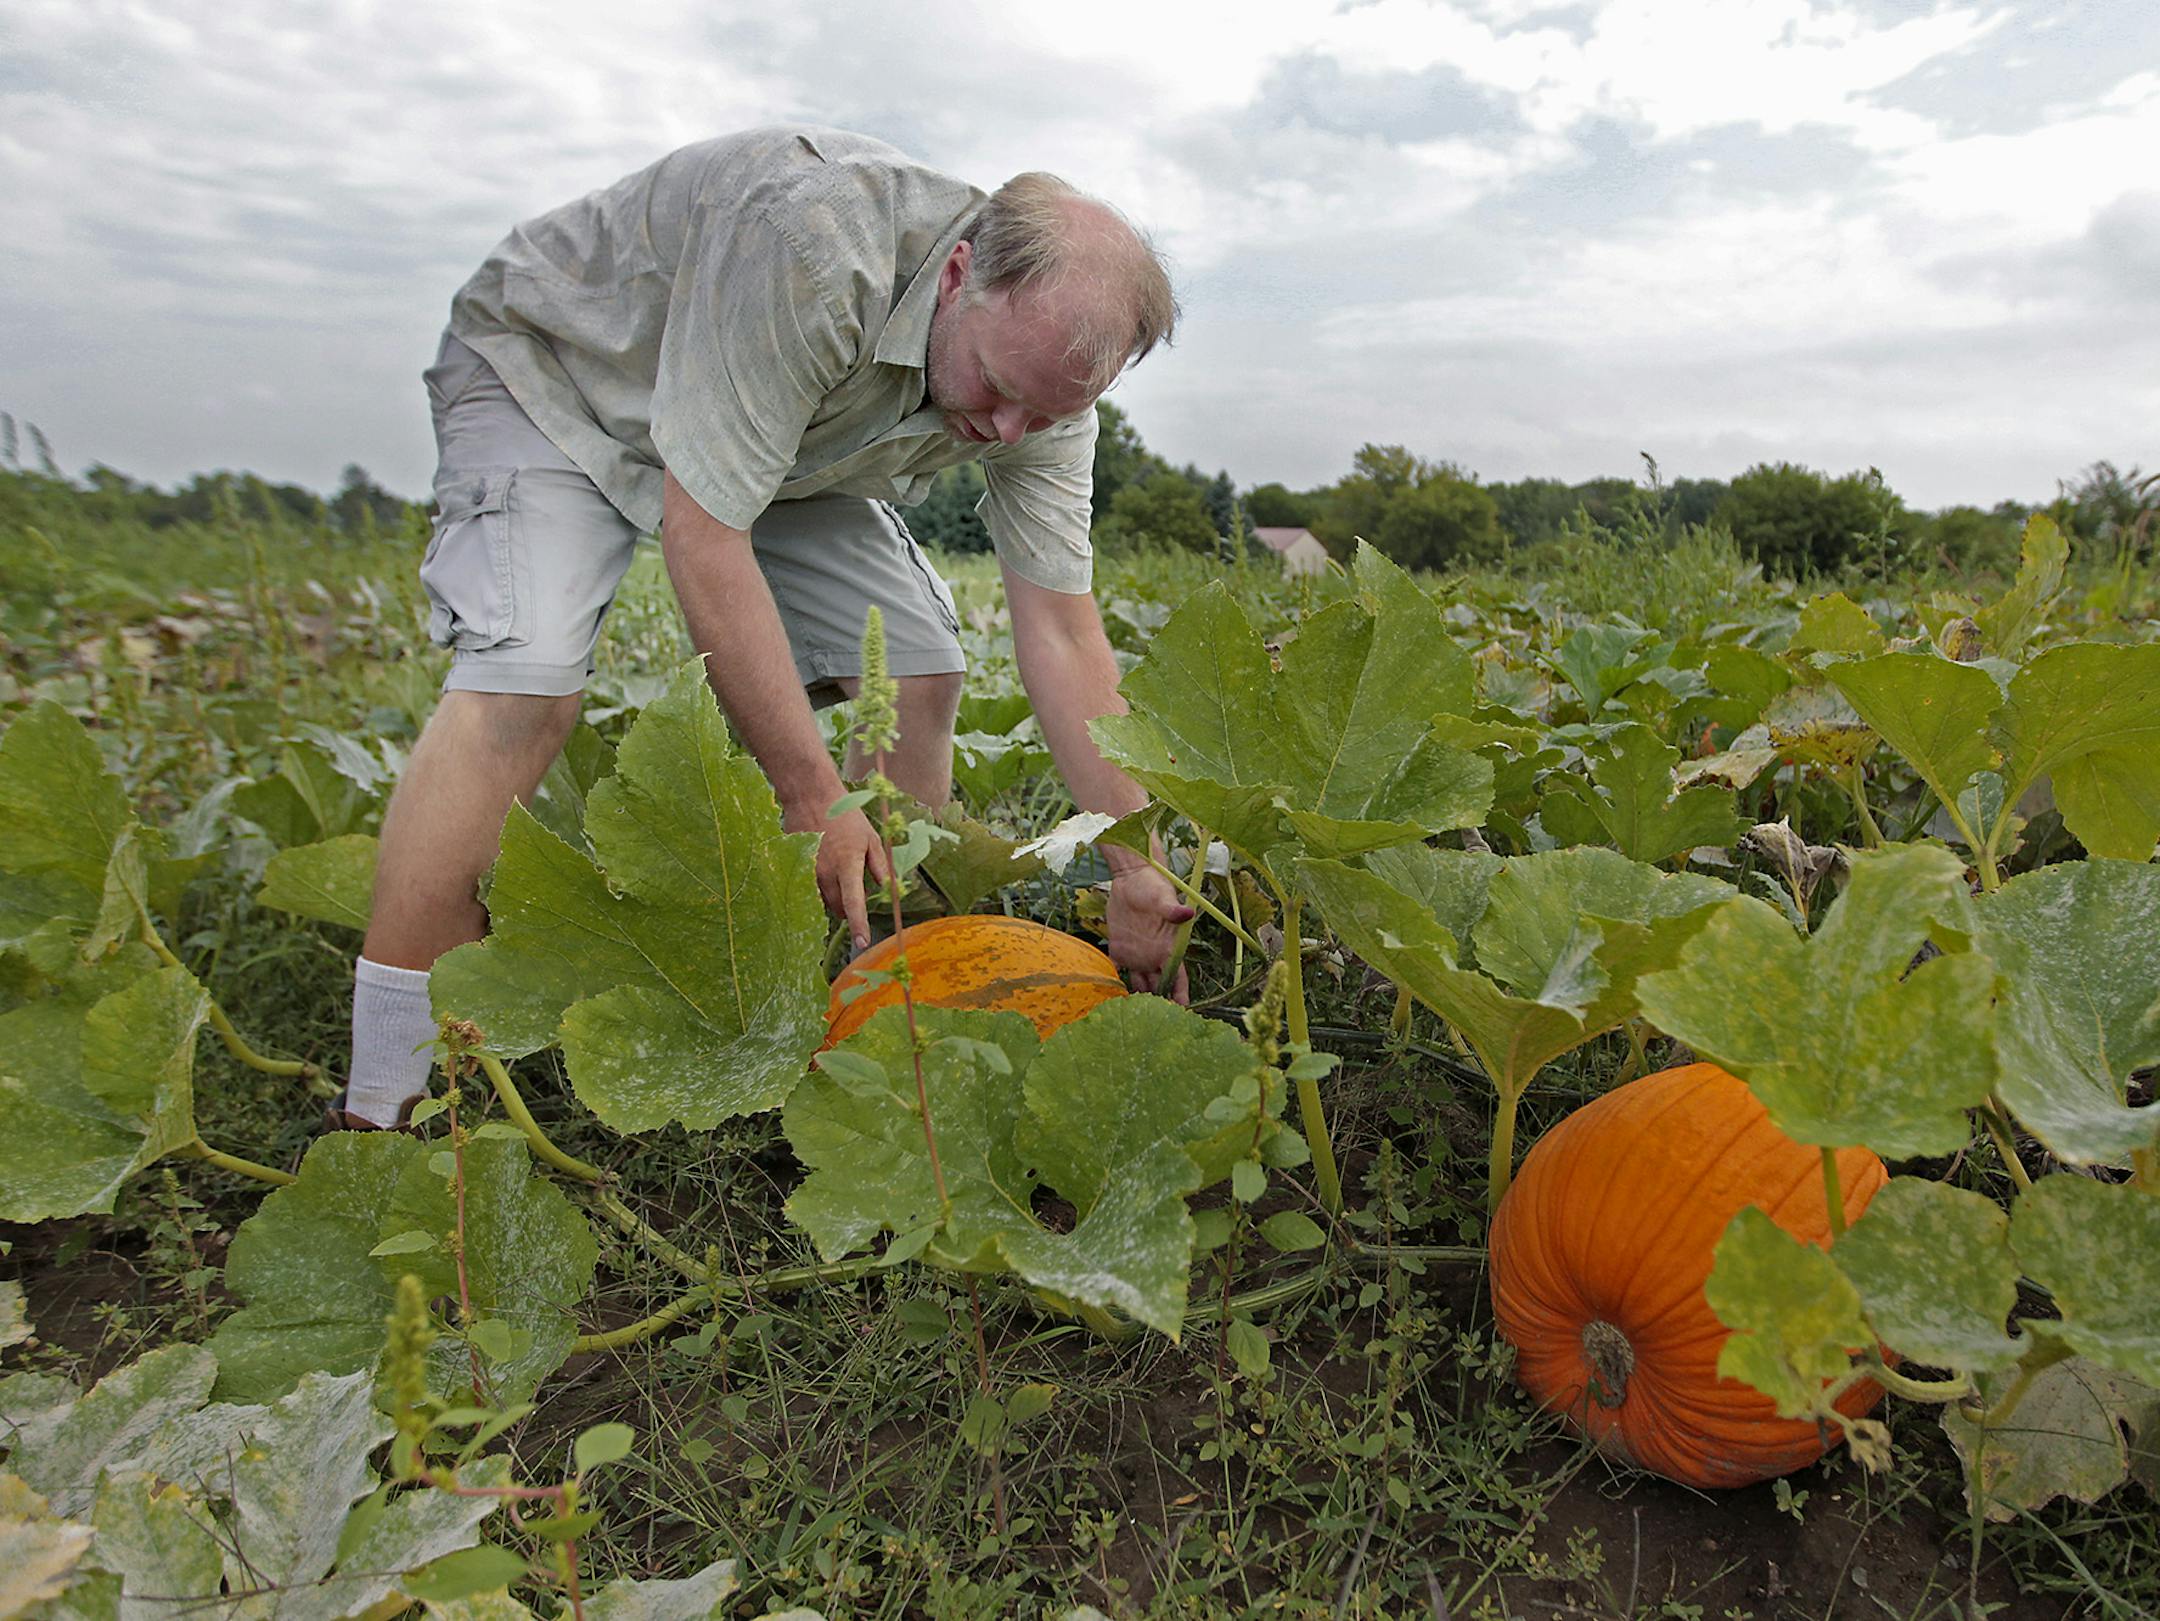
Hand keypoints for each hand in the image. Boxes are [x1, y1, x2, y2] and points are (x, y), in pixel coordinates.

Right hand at [786, 800, 889, 953]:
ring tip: (841, 869)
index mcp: (847, 866)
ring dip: (836, 896)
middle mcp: (825, 874)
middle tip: (857, 886)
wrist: (811, 797)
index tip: (862, 943)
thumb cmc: (846, 817)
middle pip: (839, 908)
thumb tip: (889, 890)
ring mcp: (808, 872)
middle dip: (850, 907)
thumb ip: (880, 867)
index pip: (854, 904)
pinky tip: (826, 864)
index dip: (859, 926)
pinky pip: (811, 888)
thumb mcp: (871, 838)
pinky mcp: (796, 869)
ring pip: (825, 900)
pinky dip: (822, 885)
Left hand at [1105, 863, 1195, 1003]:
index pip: (1177, 977)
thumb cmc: (1153, 886)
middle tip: (1152, 1023)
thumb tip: (1187, 913)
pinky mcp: (1119, 949)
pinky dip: (1116, 984)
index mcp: (1168, 948)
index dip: (1180, 994)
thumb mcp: (1162, 897)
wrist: (1131, 878)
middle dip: (1158, 1004)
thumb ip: (1172, 910)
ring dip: (1138, 998)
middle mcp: (1154, 956)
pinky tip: (1111, 997)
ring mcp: (1137, 955)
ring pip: (1139, 983)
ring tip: (1133, 1017)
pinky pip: (1119, 972)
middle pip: (1158, 986)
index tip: (1182, 1011)